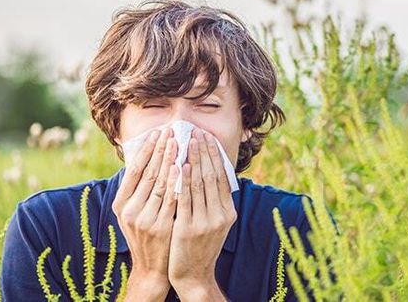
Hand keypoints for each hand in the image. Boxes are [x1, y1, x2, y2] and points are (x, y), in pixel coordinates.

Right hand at [111, 127, 178, 300]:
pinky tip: (183, 167)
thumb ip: (138, 189)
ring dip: (169, 160)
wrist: (152, 267)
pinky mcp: (161, 227)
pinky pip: (171, 199)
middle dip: (160, 150)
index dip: (146, 150)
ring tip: (178, 141)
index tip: (156, 132)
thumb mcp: (134, 212)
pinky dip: (177, 182)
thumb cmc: (146, 234)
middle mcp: (130, 210)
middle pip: (147, 173)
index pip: (134, 170)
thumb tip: (147, 157)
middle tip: (170, 130)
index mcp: (121, 204)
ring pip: (159, 183)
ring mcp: (145, 219)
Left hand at [168, 128, 236, 297]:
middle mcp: (220, 215)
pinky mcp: (188, 228)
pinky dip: (183, 180)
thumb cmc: (200, 245)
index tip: (207, 137)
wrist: (193, 275)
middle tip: (197, 132)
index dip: (215, 156)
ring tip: (187, 141)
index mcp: (228, 212)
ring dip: (193, 160)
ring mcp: (205, 222)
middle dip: (204, 152)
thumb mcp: (214, 223)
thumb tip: (210, 173)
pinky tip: (179, 165)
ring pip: (199, 184)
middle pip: (212, 176)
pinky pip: (185, 199)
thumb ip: (214, 201)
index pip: (222, 177)